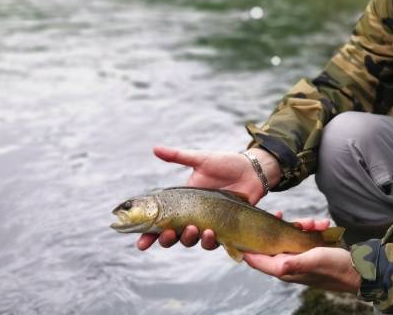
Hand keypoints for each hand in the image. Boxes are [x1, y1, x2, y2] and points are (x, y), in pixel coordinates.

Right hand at [137, 145, 280, 250]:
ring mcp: (208, 224)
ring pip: (191, 241)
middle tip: (169, 232)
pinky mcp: (224, 229)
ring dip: (189, 239)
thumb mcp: (201, 159)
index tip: (140, 243)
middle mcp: (192, 216)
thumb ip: (178, 156)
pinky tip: (211, 233)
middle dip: (167, 239)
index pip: (160, 222)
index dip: (148, 235)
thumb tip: (154, 148)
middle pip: (172, 236)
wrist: (252, 170)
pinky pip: (214, 242)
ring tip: (194, 228)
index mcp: (182, 202)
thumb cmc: (226, 164)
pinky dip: (210, 241)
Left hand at [242, 216, 359, 293]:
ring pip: (289, 236)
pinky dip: (312, 228)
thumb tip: (277, 266)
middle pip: (272, 242)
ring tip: (316, 223)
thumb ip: (296, 263)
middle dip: (278, 227)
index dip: (247, 245)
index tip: (245, 226)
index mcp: (283, 269)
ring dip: (301, 226)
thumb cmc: (336, 268)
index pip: (256, 259)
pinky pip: (304, 236)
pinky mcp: (308, 251)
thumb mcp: (316, 261)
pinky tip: (323, 225)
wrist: (358, 270)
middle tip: (280, 213)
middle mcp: (287, 264)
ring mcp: (298, 257)